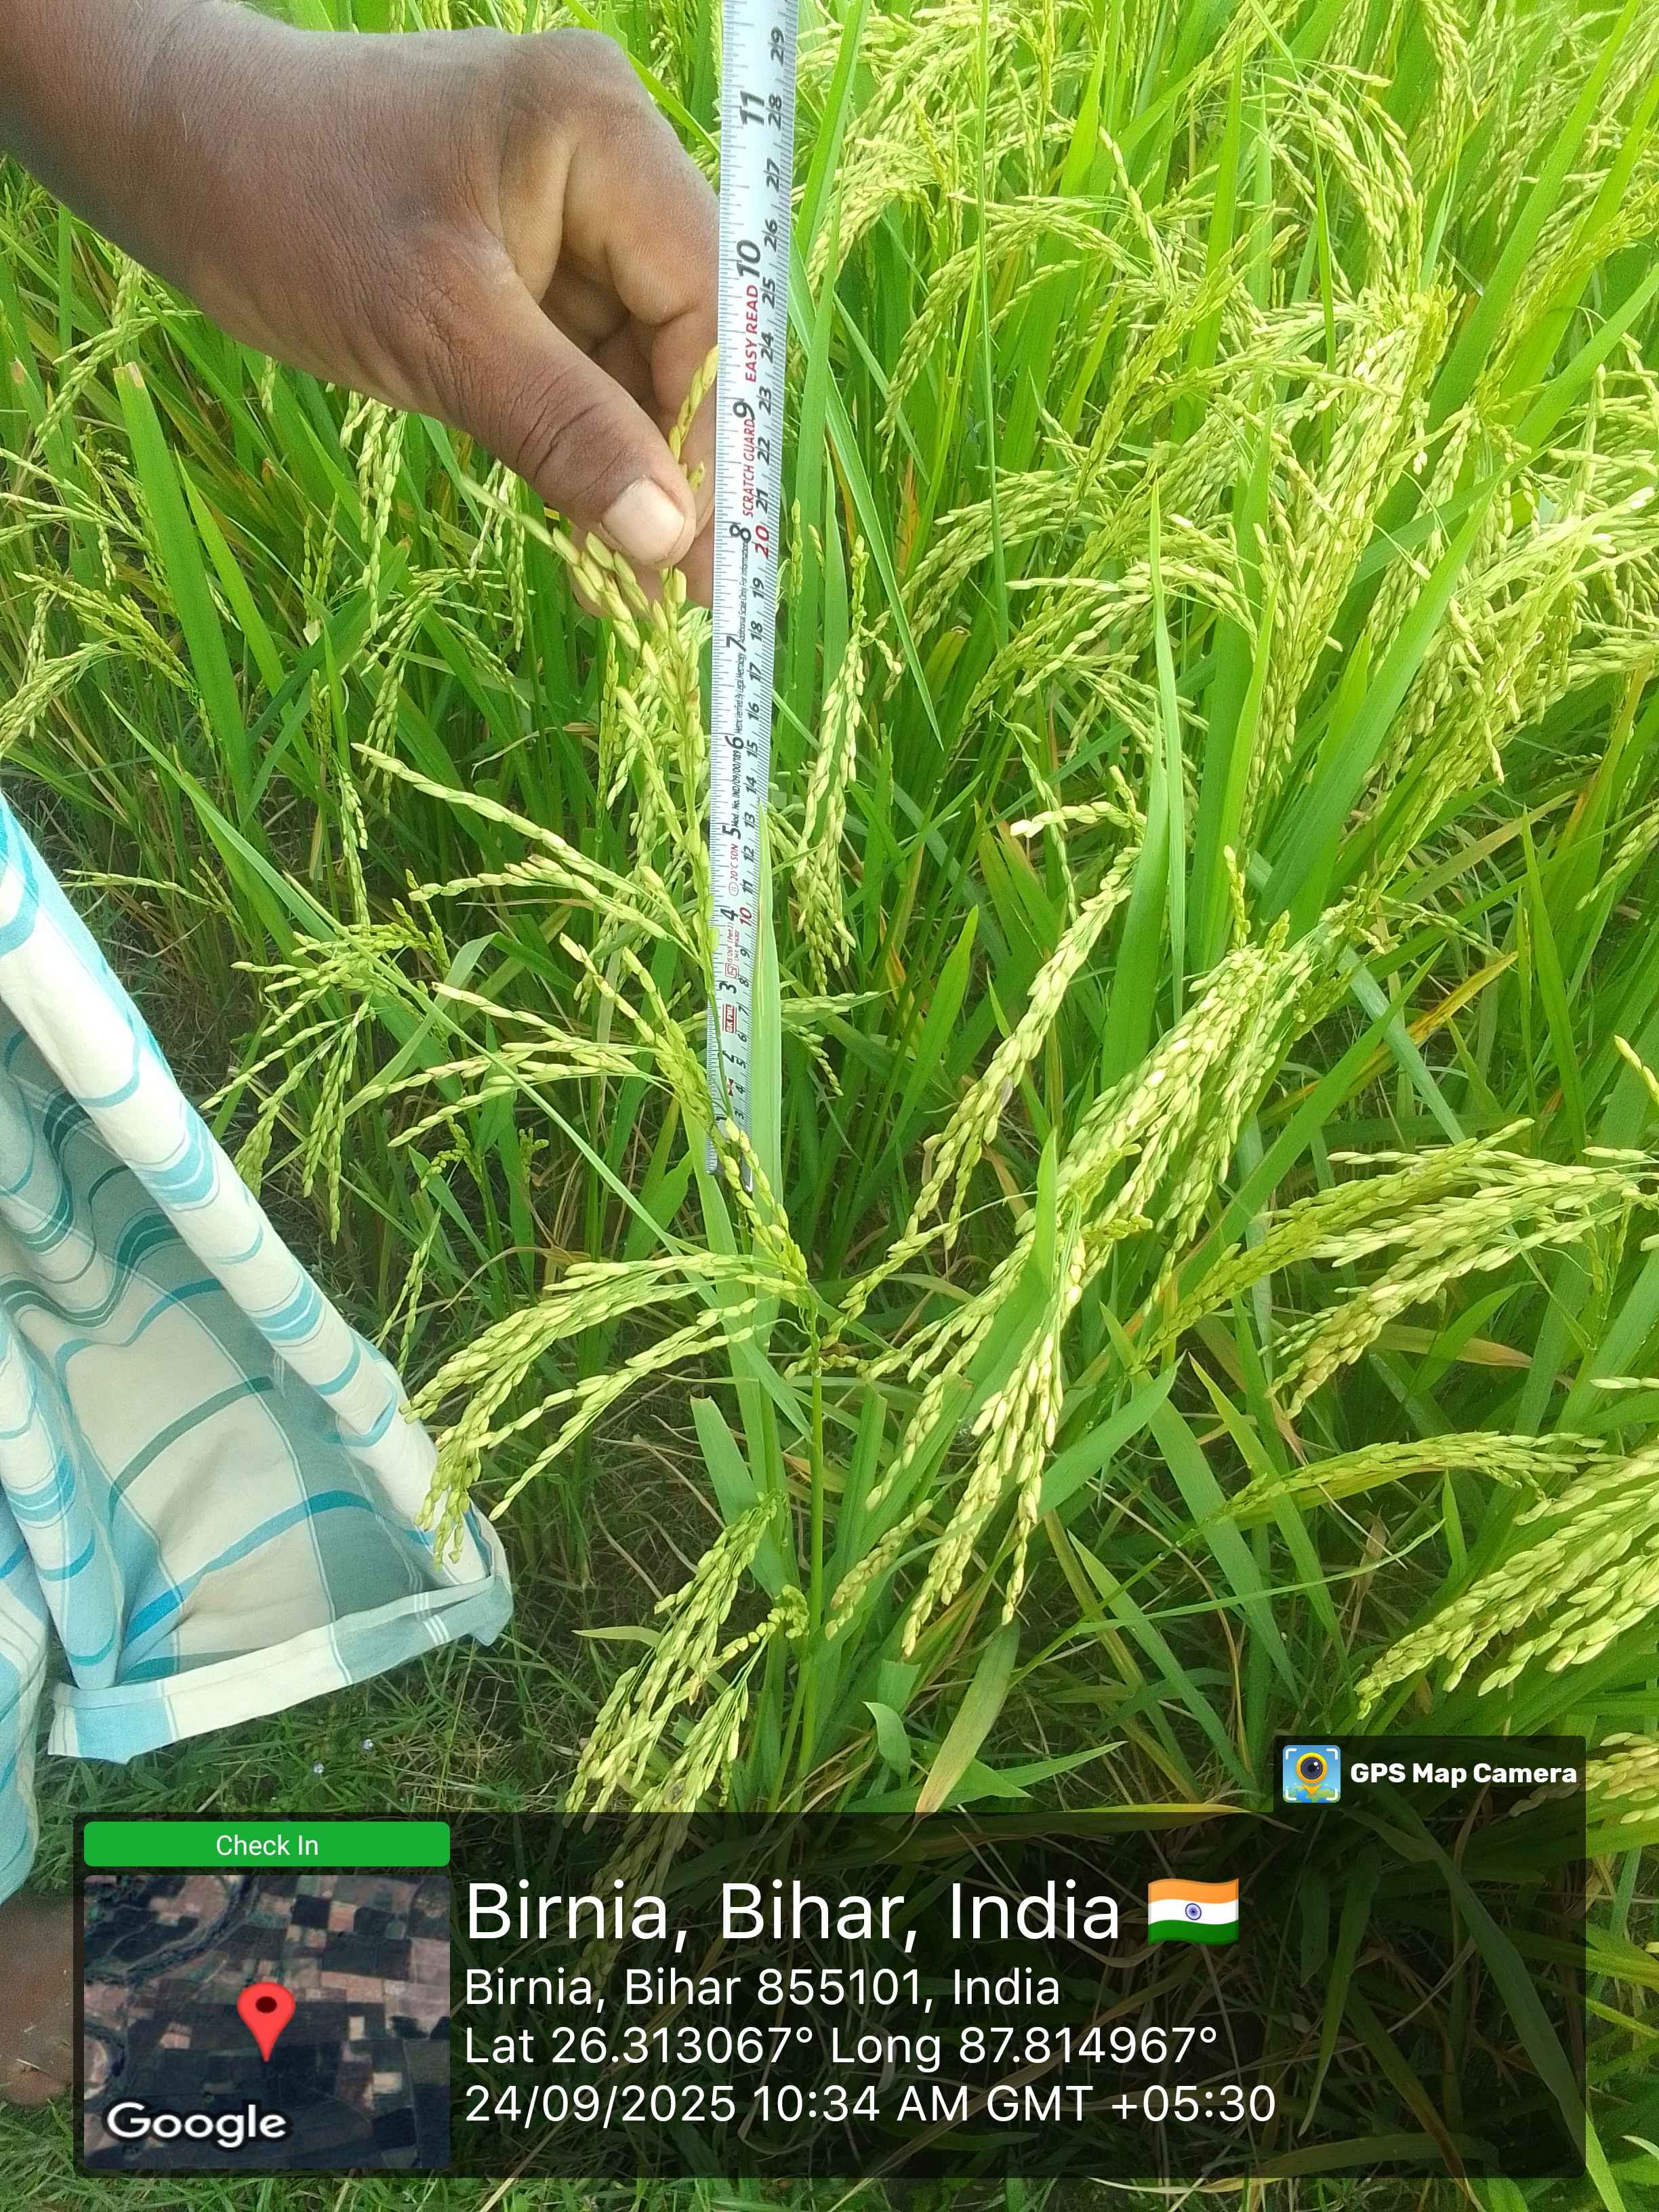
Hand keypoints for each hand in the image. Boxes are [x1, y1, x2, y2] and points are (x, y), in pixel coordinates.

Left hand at [53, 9, 719, 598]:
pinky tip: (593, 542)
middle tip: (680, 598)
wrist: (174, 155)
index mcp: (600, 132)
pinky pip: (584, 376)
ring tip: (630, 595)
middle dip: (680, 468)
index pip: (707, 296)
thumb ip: (563, 428)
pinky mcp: (532, 269)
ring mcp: (572, 217)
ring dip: (635, 482)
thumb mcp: (435, 332)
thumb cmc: (287, 207)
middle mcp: (607, 163)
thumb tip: (667, 537)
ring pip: (639, 371)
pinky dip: (586, 458)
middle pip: (688, 337)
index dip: (714, 431)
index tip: (704, 553)